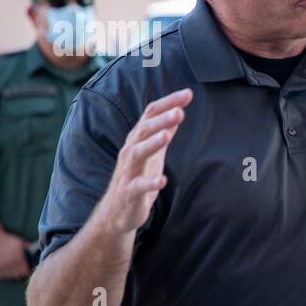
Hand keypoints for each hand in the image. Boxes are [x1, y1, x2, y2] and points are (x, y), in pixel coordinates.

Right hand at [0, 231, 32, 279]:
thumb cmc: (10, 240)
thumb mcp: (22, 242)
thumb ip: (31, 248)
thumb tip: (41, 250)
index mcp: (18, 257)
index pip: (26, 271)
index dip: (29, 271)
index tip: (31, 270)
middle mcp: (10, 263)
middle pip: (19, 275)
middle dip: (23, 274)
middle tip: (25, 272)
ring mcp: (2, 266)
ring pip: (11, 276)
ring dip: (15, 275)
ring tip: (18, 272)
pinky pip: (3, 276)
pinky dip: (7, 275)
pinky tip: (10, 271)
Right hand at [96, 89, 192, 234]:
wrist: (118, 211)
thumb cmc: (137, 177)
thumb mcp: (153, 153)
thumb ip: (163, 132)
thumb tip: (177, 111)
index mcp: (138, 140)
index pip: (151, 115)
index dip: (168, 103)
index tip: (188, 94)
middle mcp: (130, 152)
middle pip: (143, 130)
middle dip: (160, 120)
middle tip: (179, 111)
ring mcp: (128, 172)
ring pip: (137, 153)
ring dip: (152, 144)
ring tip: (167, 136)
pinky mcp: (128, 193)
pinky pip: (138, 186)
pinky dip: (149, 183)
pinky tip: (162, 180)